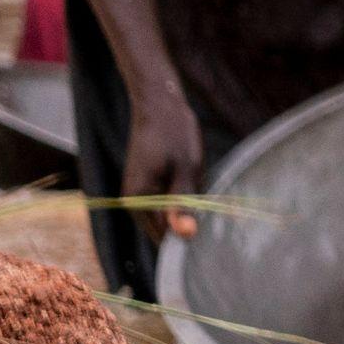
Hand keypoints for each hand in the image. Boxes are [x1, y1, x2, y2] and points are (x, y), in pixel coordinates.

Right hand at [122, 80, 205, 237]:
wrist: (159, 104)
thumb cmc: (174, 133)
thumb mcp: (186, 169)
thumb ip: (184, 204)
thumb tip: (186, 236)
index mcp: (138, 201)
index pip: (165, 238)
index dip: (190, 234)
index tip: (211, 223)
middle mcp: (132, 203)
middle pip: (166, 229)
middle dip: (188, 220)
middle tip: (207, 197)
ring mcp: (138, 195)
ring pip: (169, 216)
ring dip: (186, 207)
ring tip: (197, 183)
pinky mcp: (146, 188)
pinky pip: (167, 203)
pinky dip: (182, 197)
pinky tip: (191, 178)